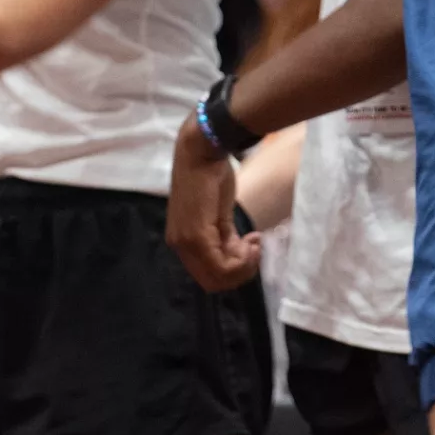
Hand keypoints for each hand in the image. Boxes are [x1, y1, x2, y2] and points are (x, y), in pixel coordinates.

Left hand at [165, 116, 261, 290]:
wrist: (203, 152)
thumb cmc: (211, 177)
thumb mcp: (218, 215)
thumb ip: (224, 239)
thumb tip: (239, 258)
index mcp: (182, 243)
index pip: (209, 277)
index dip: (235, 270)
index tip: (250, 245)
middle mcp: (179, 247)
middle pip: (214, 282)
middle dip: (242, 271)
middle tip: (254, 247)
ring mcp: (186, 243)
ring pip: (220, 277)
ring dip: (244, 264)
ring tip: (253, 240)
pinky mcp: (196, 236)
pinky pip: (222, 264)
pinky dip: (242, 257)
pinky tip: (251, 237)